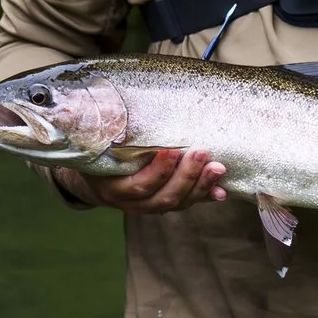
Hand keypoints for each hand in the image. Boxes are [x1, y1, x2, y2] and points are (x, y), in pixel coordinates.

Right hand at [79, 147, 225, 212]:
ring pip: (177, 203)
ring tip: (218, 167)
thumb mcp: (98, 146)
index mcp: (112, 188)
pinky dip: (204, 196)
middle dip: (186, 175)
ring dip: (200, 185)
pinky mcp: (163, 205)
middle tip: (201, 152)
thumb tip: (98, 110)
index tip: (171, 149)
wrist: (96, 180)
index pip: (139, 185)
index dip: (158, 171)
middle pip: (163, 197)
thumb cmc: (98, 155)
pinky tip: (221, 191)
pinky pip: (185, 204)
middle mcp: (131, 203)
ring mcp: (148, 207)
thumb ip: (109, 133)